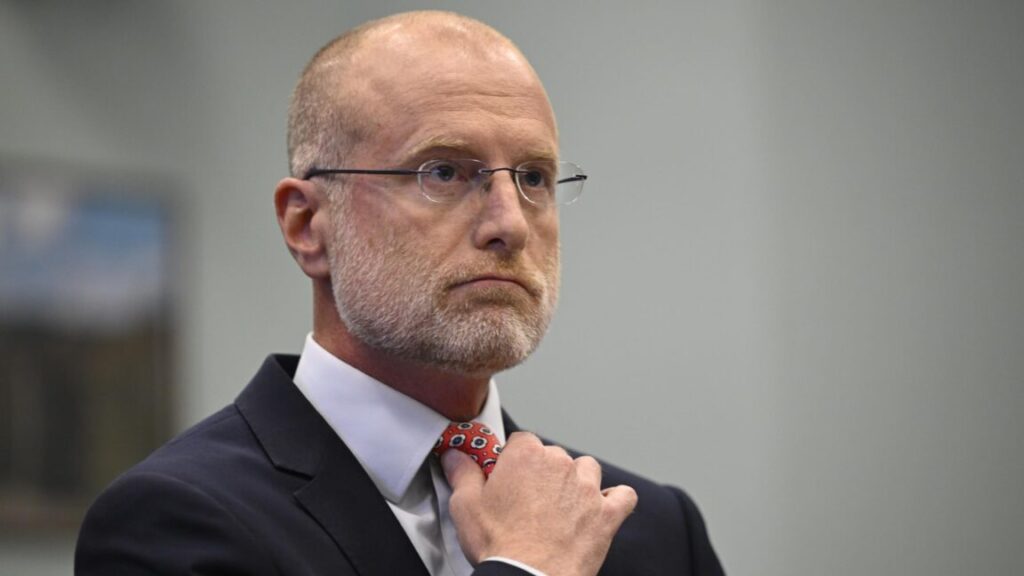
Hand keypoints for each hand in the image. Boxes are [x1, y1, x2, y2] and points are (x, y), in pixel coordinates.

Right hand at [441, 431, 636, 575]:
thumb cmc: (501, 544)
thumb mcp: (465, 506)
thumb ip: (461, 474)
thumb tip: (455, 456)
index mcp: (526, 456)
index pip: (522, 441)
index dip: (513, 461)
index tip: (507, 478)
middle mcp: (560, 464)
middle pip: (553, 455)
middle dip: (542, 473)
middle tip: (527, 501)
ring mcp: (587, 488)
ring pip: (587, 469)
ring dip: (577, 482)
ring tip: (561, 506)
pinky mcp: (607, 514)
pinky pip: (623, 496)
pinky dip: (615, 500)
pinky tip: (602, 509)